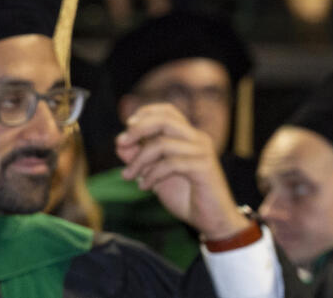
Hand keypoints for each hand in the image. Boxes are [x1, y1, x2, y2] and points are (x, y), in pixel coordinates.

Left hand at [115, 104, 249, 240]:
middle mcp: (197, 139)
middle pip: (165, 120)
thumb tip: (120, 144)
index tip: (127, 127)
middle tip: (120, 143)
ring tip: (127, 176)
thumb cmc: (186, 197)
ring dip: (139, 160)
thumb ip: (139, 159)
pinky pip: (170, 164)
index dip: (145, 113)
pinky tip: (144, 187)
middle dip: (138, 129)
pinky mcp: (203, 168)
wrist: (212, 221)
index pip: (168, 111)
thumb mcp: (156, 175)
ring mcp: (202, 152)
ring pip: (163, 143)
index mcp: (188, 137)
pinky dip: (152, 174)